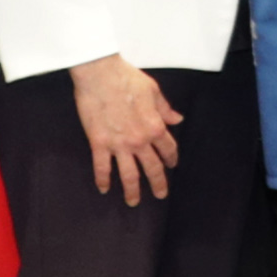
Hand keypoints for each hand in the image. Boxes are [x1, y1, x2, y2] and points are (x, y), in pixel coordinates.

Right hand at [69, 54, 180, 204]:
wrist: (100, 74)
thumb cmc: (127, 78)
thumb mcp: (153, 91)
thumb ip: (165, 109)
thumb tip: (177, 119)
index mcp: (155, 126)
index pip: (168, 149)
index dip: (171, 158)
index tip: (171, 165)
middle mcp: (140, 140)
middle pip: (152, 168)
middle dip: (158, 184)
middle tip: (160, 195)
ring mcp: (119, 145)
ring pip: (129, 175)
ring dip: (132, 191)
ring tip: (133, 202)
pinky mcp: (99, 143)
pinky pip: (102, 167)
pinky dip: (103, 180)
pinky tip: (104, 189)